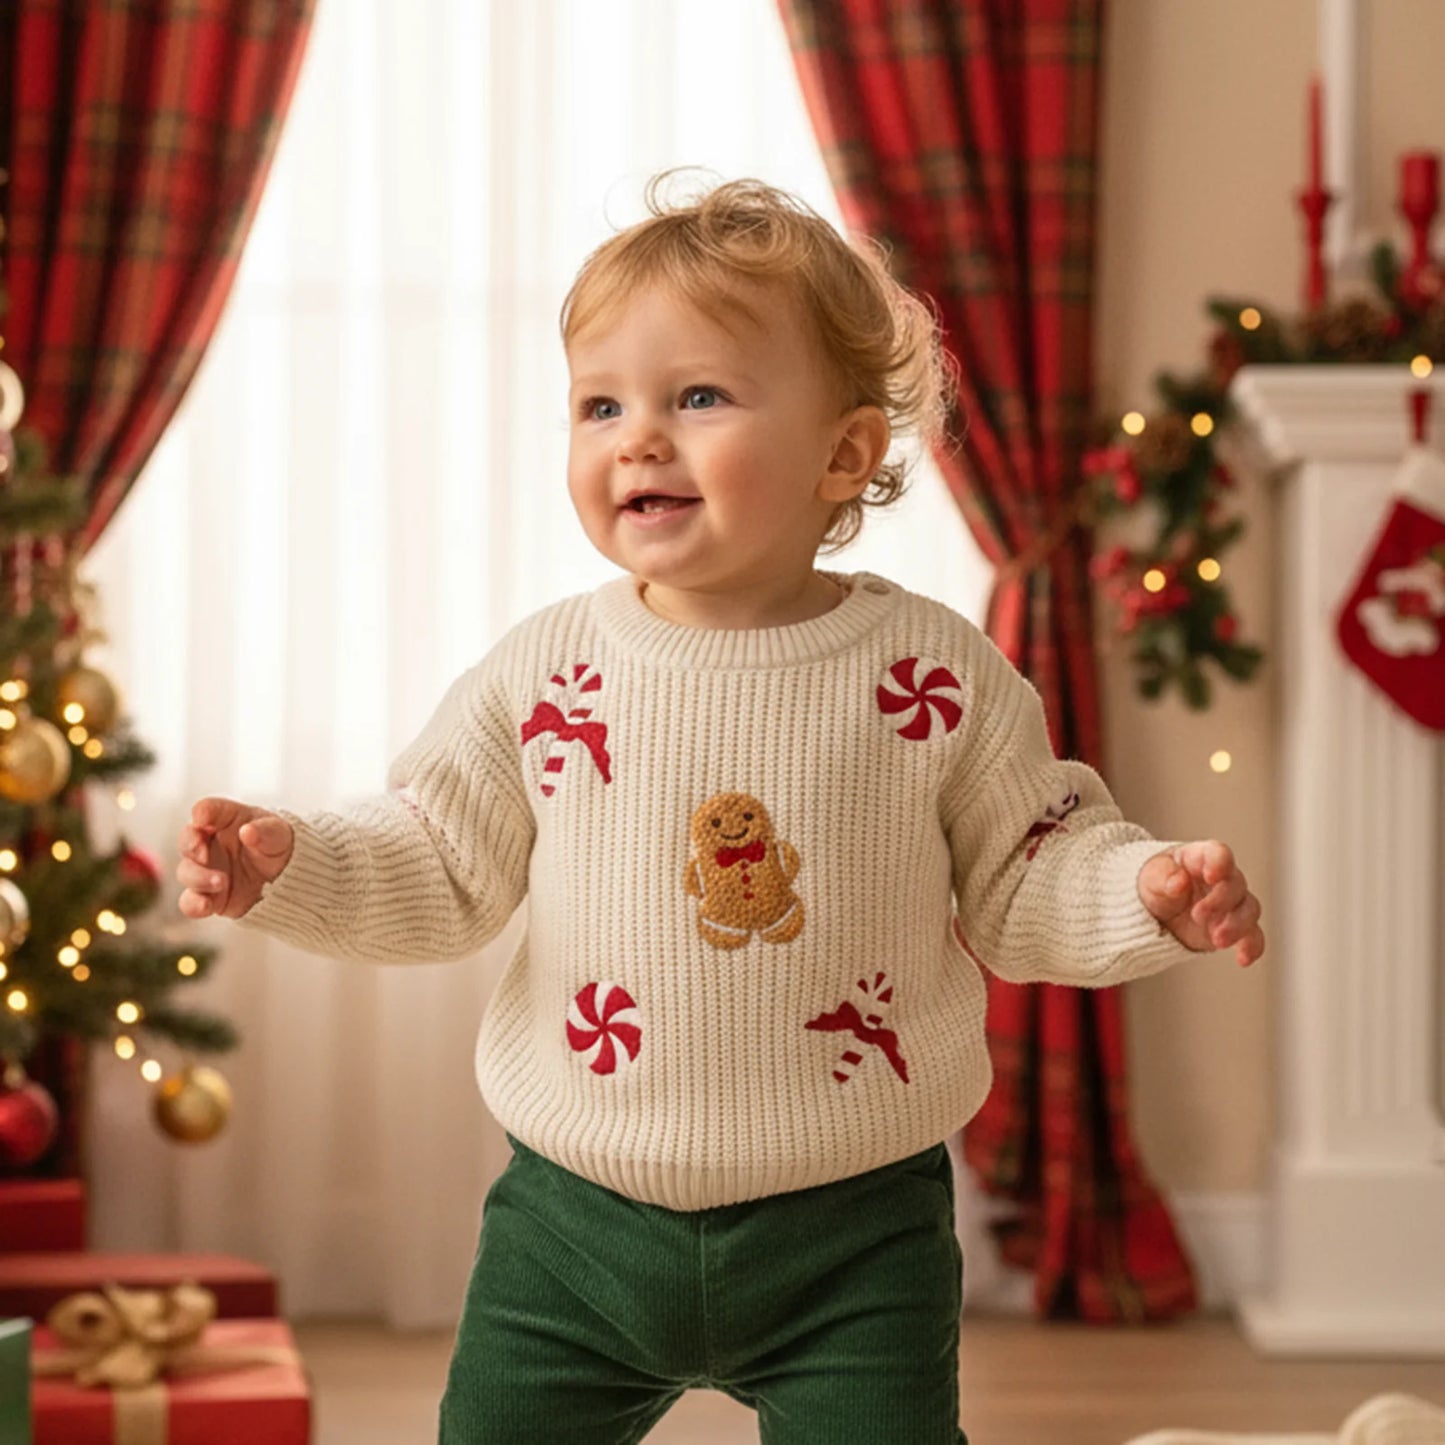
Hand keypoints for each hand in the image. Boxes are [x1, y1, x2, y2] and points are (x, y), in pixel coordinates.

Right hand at [176, 796, 293, 919]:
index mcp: (225, 819)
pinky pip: (191, 902)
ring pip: (186, 872)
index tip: (203, 818)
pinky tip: (205, 906)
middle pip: (187, 839)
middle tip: (202, 853)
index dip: (203, 812)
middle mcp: (209, 843)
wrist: (287, 878)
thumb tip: (247, 831)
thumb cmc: (277, 845)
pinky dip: (194, 904)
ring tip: (222, 882)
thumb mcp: (279, 834)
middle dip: (190, 845)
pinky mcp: (209, 896)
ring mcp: (206, 870)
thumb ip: (265, 831)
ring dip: (199, 877)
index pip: (208, 809)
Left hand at [1137, 839, 1264, 967]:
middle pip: (1235, 884)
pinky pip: (1253, 935)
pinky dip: (1252, 946)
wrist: (1155, 910)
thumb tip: (1179, 882)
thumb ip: (1163, 876)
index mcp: (1201, 858)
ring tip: (1217, 940)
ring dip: (1237, 925)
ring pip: (1249, 909)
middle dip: (1220, 902)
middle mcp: (1223, 878)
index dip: (1219, 863)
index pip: (1218, 853)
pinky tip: (1243, 958)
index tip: (1211, 876)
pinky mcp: (1233, 927)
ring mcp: (1231, 903)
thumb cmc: (1157, 883)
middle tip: (1198, 916)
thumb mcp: (1151, 876)